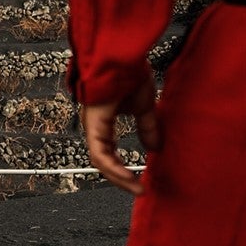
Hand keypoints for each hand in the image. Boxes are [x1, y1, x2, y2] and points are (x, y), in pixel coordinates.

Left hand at [81, 75, 161, 192]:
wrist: (122, 56)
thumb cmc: (128, 72)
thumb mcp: (144, 107)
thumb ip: (147, 128)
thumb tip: (154, 148)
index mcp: (104, 122)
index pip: (109, 152)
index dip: (123, 168)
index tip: (140, 180)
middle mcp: (95, 125)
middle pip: (104, 161)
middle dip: (121, 178)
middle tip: (138, 189)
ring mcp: (92, 125)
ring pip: (100, 161)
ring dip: (118, 177)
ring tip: (135, 187)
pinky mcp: (93, 124)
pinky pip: (99, 153)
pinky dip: (114, 167)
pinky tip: (127, 175)